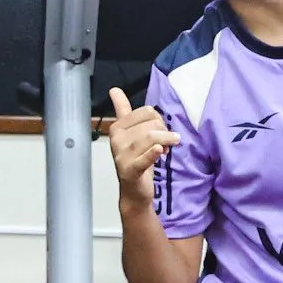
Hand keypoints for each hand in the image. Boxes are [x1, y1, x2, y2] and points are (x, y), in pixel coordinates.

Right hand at [107, 87, 180, 203]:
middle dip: (164, 132)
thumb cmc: (135, 159)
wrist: (133, 192)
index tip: (159, 133)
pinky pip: (143, 159)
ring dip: (166, 142)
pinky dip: (151, 154)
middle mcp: (117, 139)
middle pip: (151, 124)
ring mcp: (122, 156)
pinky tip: (158, 151)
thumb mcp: (129, 133)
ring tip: (168, 149)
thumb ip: (122, 110)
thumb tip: (114, 90)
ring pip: (151, 138)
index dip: (158, 120)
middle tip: (165, 144)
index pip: (146, 111)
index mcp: (117, 127)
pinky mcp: (130, 171)